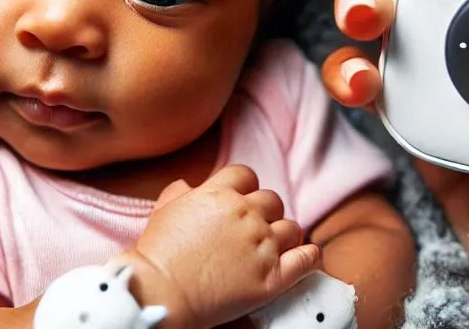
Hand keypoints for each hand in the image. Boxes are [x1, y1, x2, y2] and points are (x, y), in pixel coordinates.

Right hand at [124, 165, 320, 327]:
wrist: (161, 294)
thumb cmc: (158, 255)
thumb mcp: (164, 210)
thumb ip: (180, 192)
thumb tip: (189, 186)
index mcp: (219, 194)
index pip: (246, 175)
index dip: (245, 188)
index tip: (241, 201)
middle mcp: (245, 214)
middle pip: (272, 200)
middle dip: (264, 213)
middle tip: (254, 230)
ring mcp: (261, 245)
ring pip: (291, 228)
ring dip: (283, 236)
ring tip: (274, 248)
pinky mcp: (273, 277)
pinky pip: (307, 259)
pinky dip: (310, 256)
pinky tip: (306, 257)